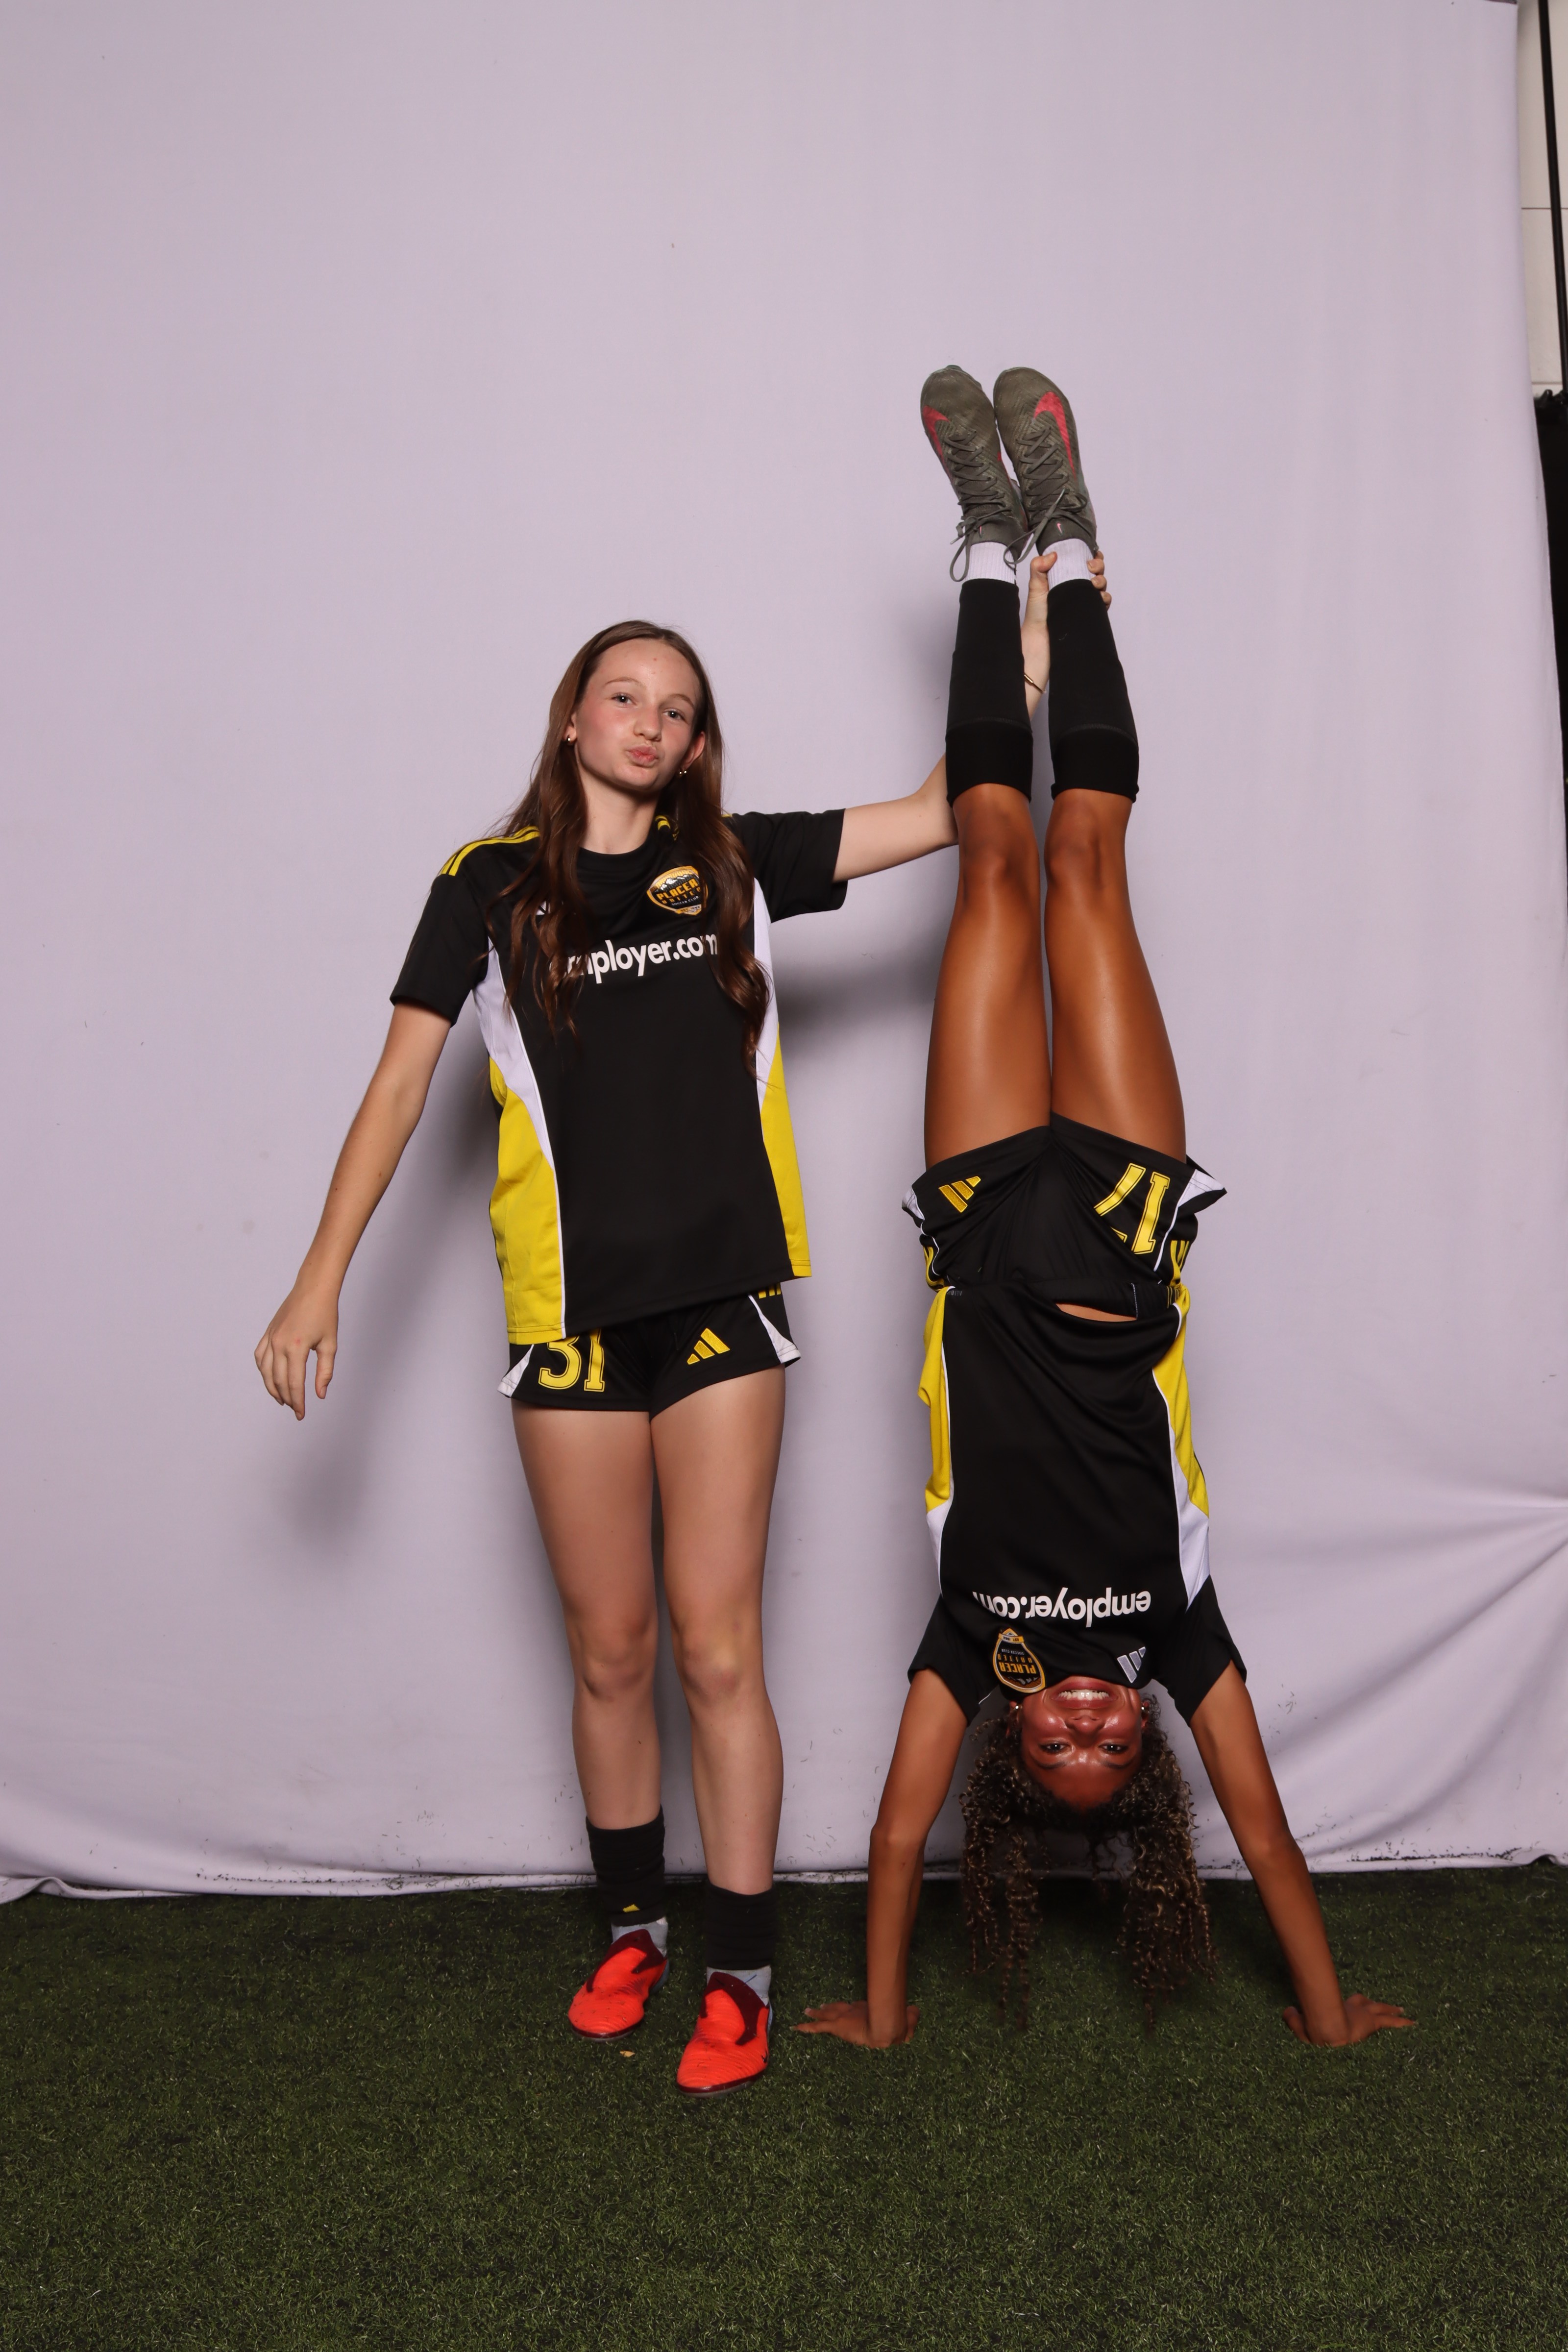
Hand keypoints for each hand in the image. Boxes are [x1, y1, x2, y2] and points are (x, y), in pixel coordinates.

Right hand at [254, 1277, 340, 1418]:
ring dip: (272, 1388)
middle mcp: (279, 1343)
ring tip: (282, 1399)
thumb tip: (320, 1395)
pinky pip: (259, 1356)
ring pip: (265, 1371)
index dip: (298, 1402)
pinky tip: (270, 1378)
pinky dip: (263, 1370)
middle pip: (278, 1380)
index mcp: (297, 1347)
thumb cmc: (325, 1314)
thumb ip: (324, 1372)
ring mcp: (271, 1338)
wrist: (313, 1288)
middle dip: (286, 1398)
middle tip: (294, 1409)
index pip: (294, 1383)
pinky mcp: (268, 1333)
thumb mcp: (330, 1344)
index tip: (301, 1414)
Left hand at [795, 1999, 919, 2047]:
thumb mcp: (908, 2022)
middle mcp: (853, 2011)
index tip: (847, 2006)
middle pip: (838, 2007)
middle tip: (821, 2005)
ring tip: (807, 2010)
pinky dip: (806, 2027)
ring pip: (826, 2013)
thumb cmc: (896, 2024)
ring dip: (816, 2012)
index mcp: (867, 2011)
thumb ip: (911, 2017)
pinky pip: (817, 2027)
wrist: (886, 2028)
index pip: (855, 2008)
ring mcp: (842, 2017)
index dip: (850, 2007)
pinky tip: (795, 2028)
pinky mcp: (836, 2026)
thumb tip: (916, 2010)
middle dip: (829, 2007)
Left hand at [1020, 549, 1111, 713]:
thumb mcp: (1035, 589)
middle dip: (1098, 565)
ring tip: (1093, 585)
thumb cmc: (1036, 618)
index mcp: (1062, 579)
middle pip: (1094, 571)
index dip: (1088, 555)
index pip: (1079, 562)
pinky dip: (1104, 598)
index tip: (1089, 555)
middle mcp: (1074, 589)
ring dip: (1102, 581)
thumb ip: (1039, 569)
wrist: (1040, 644)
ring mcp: (1082, 602)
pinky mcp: (1088, 615)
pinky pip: (1103, 603)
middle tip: (1090, 569)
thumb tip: (1052, 554)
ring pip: (1101, 586)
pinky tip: (1098, 599)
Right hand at [1283, 1992, 1414, 2045]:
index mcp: (1338, 2011)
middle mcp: (1352, 2010)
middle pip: (1367, 2004)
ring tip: (1403, 2010)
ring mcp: (1364, 2016)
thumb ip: (1293, 2019)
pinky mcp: (1372, 2024)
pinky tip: (1414, 2022)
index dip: (1353, 2004)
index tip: (1355, 2004)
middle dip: (1374, 2005)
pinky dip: (1403, 2022)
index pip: (1348, 2005)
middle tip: (1384, 2006)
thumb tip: (1287, 2010)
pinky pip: (1392, 2022)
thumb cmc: (1314, 2031)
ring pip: (1382, 2010)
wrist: (1327, 2031)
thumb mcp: (1299, 2027)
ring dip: (1392, 2010)